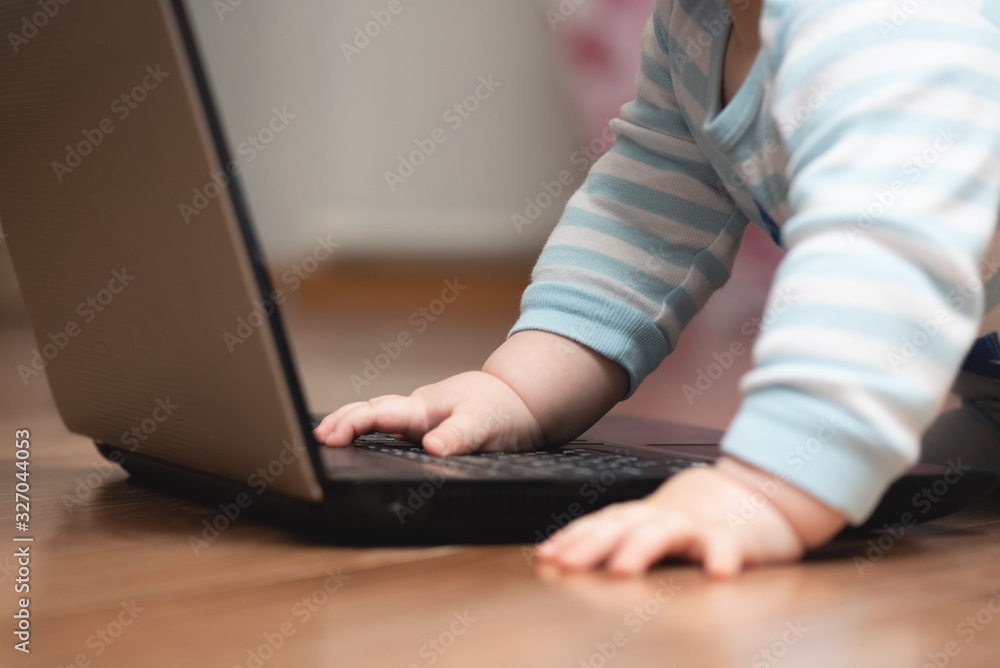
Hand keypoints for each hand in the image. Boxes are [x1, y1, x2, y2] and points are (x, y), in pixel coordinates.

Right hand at [313, 371, 545, 455]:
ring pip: (377, 415)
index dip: (350, 424)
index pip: (378, 413)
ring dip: (350, 424)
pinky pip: (390, 424)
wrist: (522, 400)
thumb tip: (432, 448)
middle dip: (340, 422)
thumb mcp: (485, 426)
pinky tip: (361, 442)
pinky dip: (369, 429)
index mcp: (423, 408)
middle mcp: (417, 409)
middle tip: (313, 438)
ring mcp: (420, 415)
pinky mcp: (427, 424)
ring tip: (324, 438)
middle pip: (369, 410)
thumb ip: (458, 436)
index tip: (328, 437)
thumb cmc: (503, 411)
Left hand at [536, 456, 846, 577]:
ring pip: (665, 534)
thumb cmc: (698, 520)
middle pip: (621, 528)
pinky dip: (721, 559)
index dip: (572, 540)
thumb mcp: (653, 528)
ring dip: (641, 550)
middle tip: (567, 565)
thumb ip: (617, 539)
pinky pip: (726, 548)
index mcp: (641, 518)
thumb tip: (564, 558)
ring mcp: (696, 527)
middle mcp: (663, 518)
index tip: (548, 556)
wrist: (758, 494)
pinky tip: (717, 575)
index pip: (600, 526)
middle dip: (590, 546)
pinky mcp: (733, 539)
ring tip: (622, 571)